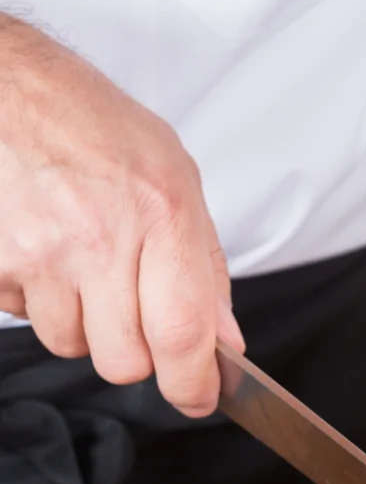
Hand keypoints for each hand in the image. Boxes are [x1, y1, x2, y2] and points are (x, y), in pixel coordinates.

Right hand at [0, 16, 243, 416]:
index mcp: (160, 216)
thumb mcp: (177, 182)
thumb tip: (226, 340)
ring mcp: (38, 253)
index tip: (199, 398)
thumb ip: (207, 269)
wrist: (6, 85)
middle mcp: (99, 241)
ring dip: (86, 325)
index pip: (182, 334)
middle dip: (138, 354)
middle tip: (137, 313)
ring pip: (71, 345)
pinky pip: (23, 317)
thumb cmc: (96, 127)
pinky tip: (48, 254)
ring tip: (86, 267)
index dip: (193, 384)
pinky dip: (40, 301)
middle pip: (124, 362)